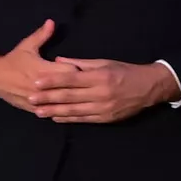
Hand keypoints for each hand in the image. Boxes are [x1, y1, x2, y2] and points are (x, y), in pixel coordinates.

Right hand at [0, 20, 82, 116]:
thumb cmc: (12, 61)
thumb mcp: (26, 46)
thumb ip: (42, 35)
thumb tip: (52, 22)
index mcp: (44, 70)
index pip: (72, 72)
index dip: (79, 70)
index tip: (81, 69)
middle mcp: (43, 86)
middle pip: (70, 88)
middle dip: (77, 85)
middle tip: (84, 83)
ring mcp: (38, 99)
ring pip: (62, 102)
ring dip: (69, 98)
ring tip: (78, 96)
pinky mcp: (34, 108)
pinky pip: (52, 111)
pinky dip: (59, 108)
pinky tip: (66, 107)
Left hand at [30, 58, 180, 123]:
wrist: (150, 88)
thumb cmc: (125, 71)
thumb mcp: (104, 62)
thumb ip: (80, 63)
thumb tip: (58, 60)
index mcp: (100, 77)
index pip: (71, 79)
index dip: (53, 81)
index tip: (36, 82)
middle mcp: (101, 93)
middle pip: (69, 96)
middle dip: (48, 98)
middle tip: (31, 99)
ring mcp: (103, 108)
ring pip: (74, 111)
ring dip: (54, 111)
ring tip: (38, 111)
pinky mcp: (106, 118)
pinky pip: (83, 119)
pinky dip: (68, 119)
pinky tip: (55, 117)